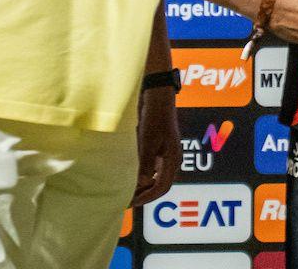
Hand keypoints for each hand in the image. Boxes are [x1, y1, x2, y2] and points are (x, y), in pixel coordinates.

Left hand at [130, 86, 180, 205]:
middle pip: (159, 184)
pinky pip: (150, 165)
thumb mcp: (148, 140)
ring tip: (124, 188)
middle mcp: (170, 158)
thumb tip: (142, 184)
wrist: (157, 95)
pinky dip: (140, 172)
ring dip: (141, 184)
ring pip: (154, 175)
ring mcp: (164, 152)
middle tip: (124, 200)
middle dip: (143, 194)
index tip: (130, 203)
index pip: (162, 187)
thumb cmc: (155, 116)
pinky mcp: (157, 145)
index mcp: (173, 159)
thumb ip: (146, 163)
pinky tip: (127, 172)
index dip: (147, 198)